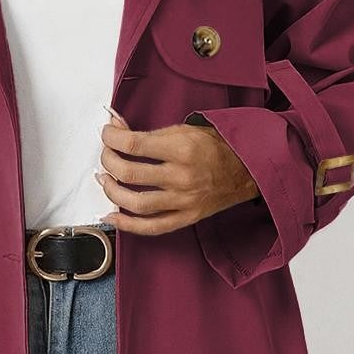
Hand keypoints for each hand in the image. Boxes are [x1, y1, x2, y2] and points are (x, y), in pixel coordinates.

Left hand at [96, 111, 257, 236]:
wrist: (249, 170)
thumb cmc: (217, 146)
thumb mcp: (185, 129)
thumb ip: (149, 132)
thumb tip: (117, 126)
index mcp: (182, 148)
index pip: (133, 144)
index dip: (111, 137)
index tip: (107, 133)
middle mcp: (181, 176)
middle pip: (128, 173)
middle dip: (108, 161)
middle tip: (106, 155)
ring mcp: (184, 200)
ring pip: (135, 203)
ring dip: (111, 192)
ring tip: (105, 180)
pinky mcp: (187, 217)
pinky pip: (152, 227)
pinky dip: (127, 225)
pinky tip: (112, 216)